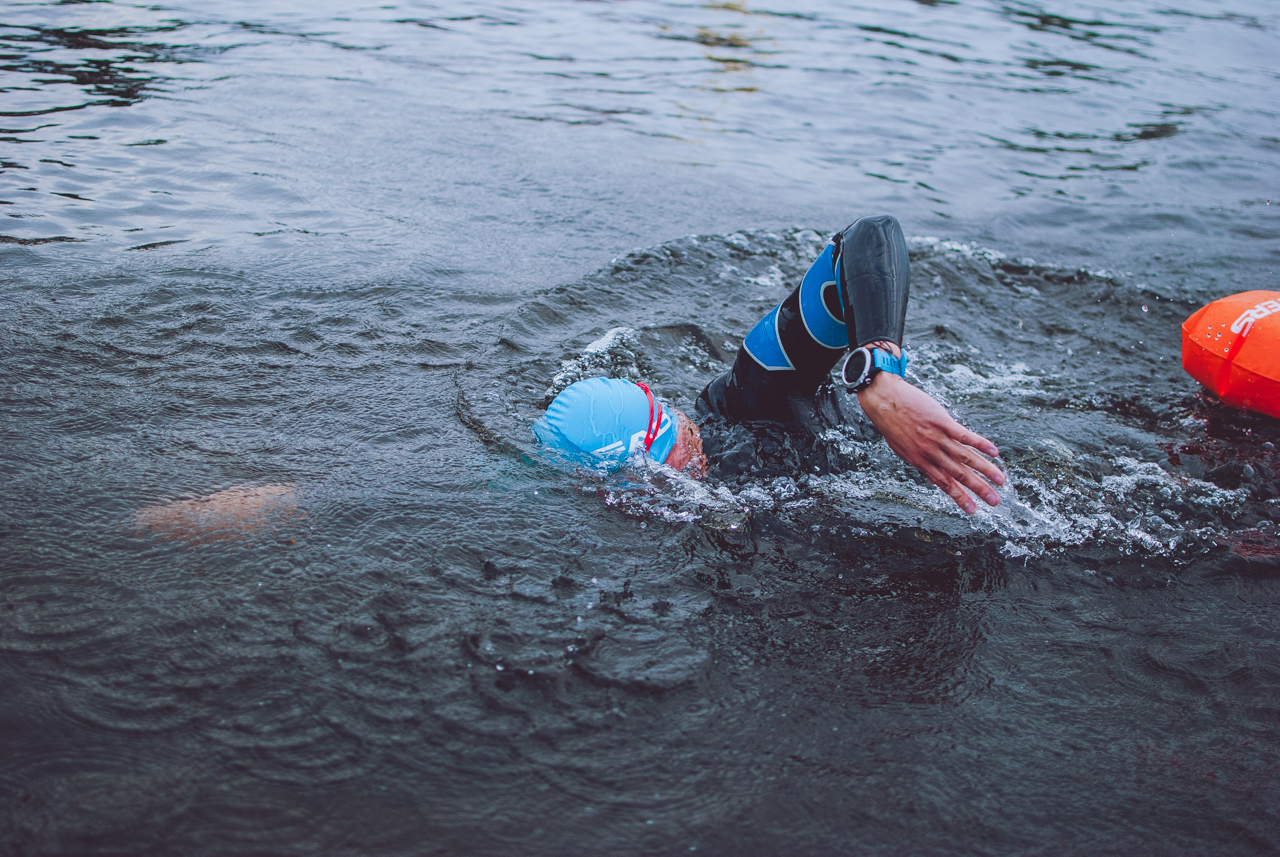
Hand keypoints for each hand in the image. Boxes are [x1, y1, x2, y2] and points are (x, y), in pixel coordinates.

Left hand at [856, 371, 1003, 513]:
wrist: (884, 401)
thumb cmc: (892, 424)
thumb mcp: (902, 449)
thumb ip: (920, 461)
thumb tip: (932, 473)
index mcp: (921, 462)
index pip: (945, 484)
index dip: (960, 498)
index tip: (973, 511)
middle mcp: (931, 454)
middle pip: (959, 475)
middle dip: (979, 489)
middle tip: (995, 502)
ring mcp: (937, 438)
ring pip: (966, 458)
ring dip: (986, 470)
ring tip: (1001, 480)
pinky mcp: (942, 422)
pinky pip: (965, 436)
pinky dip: (981, 444)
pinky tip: (994, 452)